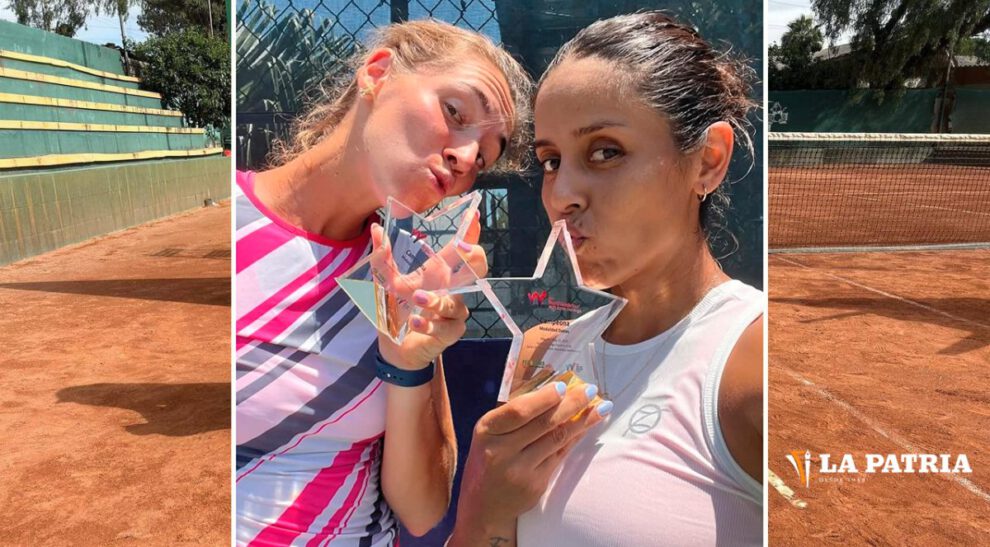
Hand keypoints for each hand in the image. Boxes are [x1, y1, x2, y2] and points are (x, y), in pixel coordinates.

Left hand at [373, 212, 487, 369]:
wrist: (395, 345)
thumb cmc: (398, 308)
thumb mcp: (386, 281)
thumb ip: (382, 257)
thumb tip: (376, 228)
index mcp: (441, 271)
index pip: (462, 249)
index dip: (471, 233)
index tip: (475, 216)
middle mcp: (452, 288)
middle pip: (477, 270)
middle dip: (475, 257)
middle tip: (462, 249)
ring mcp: (454, 311)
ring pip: (455, 303)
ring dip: (437, 300)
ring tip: (418, 297)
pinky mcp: (450, 332)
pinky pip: (445, 327)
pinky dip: (429, 324)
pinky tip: (415, 321)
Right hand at [453, 382, 608, 532]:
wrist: (485, 507)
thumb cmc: (488, 460)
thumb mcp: (488, 435)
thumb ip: (512, 416)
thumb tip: (552, 391)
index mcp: (486, 431)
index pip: (518, 411)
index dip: (543, 398)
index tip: (562, 386)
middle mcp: (501, 451)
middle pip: (543, 424)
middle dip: (571, 404)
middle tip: (590, 390)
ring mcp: (520, 470)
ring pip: (557, 439)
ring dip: (582, 421)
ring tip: (601, 407)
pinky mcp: (536, 484)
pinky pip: (560, 455)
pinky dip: (575, 438)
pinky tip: (587, 427)